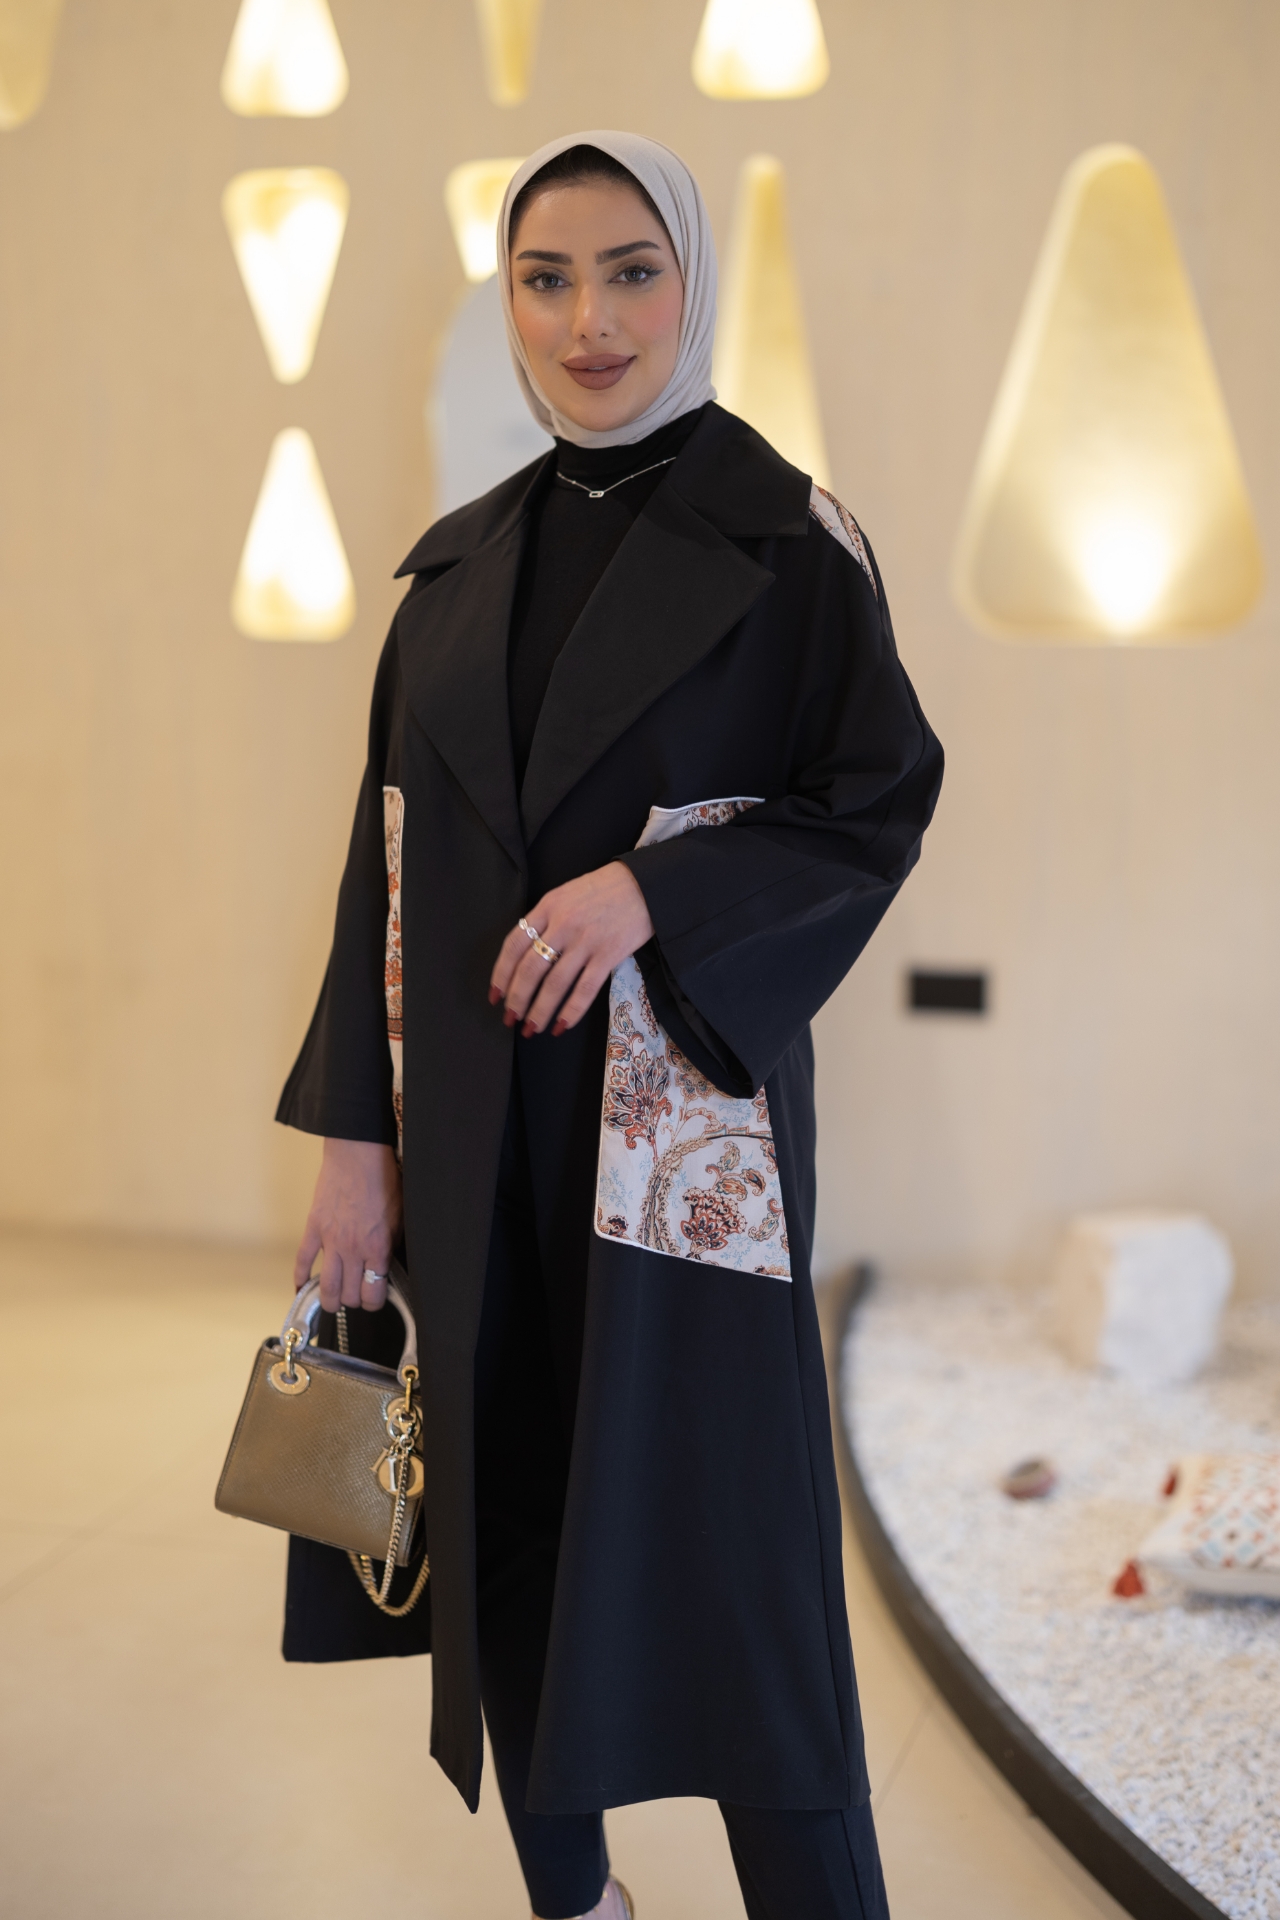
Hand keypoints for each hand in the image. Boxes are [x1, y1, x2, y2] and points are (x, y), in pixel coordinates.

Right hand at [293, 1138, 402, 1311]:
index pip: (372, 1295)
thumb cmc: (383, 1179)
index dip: (374, 1302)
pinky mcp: (313, 1228)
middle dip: (354, 1301)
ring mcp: (330, 1240)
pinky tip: (301, 1288)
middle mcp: (353, 1250)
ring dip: (329, 1300)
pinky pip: (302, 1260)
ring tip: (333, 1301)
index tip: (374, 1298)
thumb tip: (386, 1265)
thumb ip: (392, 1245)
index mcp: (377, 1248)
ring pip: (326, 1286)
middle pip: (349, 1296)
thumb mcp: (400, 1216)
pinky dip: (299, 1278)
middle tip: (356, 1295)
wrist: (358, 1154)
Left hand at [490, 861, 653, 1037]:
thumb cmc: (605, 890)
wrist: (646, 885)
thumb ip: (546, 920)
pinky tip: (561, 1026)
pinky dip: (570, 1011)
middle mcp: (563, 924)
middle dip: (517, 999)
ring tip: (531, 1029)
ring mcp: (586, 940)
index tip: (495, 996)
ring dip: (539, 1011)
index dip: (501, 974)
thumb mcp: (567, 894)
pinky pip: (584, 990)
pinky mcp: (609, 955)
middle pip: (530, 969)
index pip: (514, 944)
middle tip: (510, 1019)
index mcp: (548, 906)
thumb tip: (526, 956)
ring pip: (554, 984)